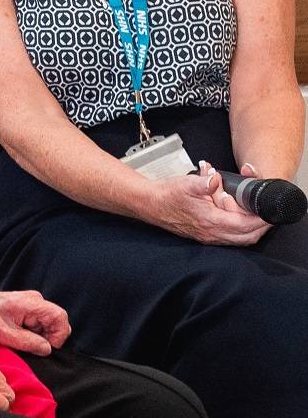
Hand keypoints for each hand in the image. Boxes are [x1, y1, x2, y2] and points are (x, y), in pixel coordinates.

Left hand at [0, 290, 69, 354]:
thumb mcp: (3, 333)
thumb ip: (27, 342)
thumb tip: (47, 349)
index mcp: (32, 303)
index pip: (60, 317)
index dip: (58, 335)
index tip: (46, 347)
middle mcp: (36, 301)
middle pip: (57, 323)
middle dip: (48, 338)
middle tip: (29, 345)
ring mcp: (33, 306)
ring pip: (49, 326)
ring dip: (39, 337)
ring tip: (19, 339)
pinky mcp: (29, 311)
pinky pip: (40, 326)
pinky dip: (33, 334)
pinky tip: (19, 335)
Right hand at [145, 160, 270, 245]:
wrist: (148, 203)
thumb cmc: (166, 194)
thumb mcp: (186, 183)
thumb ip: (204, 182)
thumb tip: (216, 178)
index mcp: (210, 221)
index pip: (244, 226)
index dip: (261, 220)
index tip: (269, 211)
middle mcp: (210, 233)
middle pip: (247, 237)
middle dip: (261, 226)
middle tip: (268, 214)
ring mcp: (207, 236)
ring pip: (239, 239)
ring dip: (250, 227)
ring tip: (252, 212)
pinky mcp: (204, 234)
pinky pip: (229, 237)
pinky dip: (238, 228)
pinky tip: (235, 215)